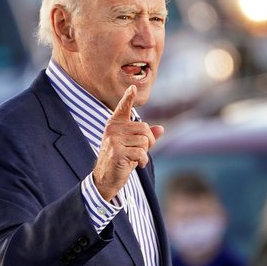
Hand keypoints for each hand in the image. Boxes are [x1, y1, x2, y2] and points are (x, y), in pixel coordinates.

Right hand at [93, 85, 163, 201]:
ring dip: (145, 153)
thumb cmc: (120, 159)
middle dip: (149, 142)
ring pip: (144, 141)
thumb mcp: (133, 145)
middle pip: (144, 128)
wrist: (105, 178)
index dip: (128, 97)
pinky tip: (138, 165)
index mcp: (115, 124)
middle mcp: (113, 129)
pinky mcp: (117, 152)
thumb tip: (161, 128)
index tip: (133, 87)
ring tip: (136, 159)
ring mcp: (114, 140)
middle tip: (142, 152)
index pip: (123, 108)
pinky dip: (143, 161)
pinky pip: (141, 152)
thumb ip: (145, 136)